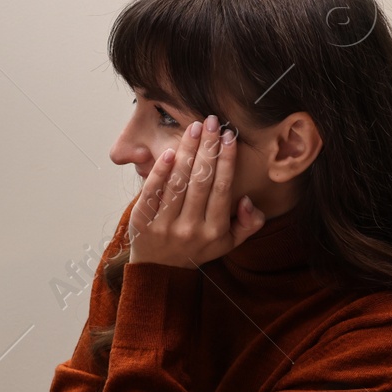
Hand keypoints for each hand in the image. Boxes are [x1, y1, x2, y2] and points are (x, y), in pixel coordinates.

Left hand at [129, 114, 264, 268]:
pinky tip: (169, 152)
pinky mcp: (143, 220)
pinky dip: (160, 171)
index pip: (222, 188)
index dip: (226, 160)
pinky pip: (152, 192)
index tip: (229, 136)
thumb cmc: (197, 247)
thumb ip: (248, 224)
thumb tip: (248, 200)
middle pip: (201, 181)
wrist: (159, 269)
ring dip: (187, 152)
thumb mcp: (229, 242)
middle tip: (212, 122)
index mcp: (214, 230)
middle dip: (208, 148)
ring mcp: (165, 225)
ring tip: (195, 128)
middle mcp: (190, 227)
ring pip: (178, 182)